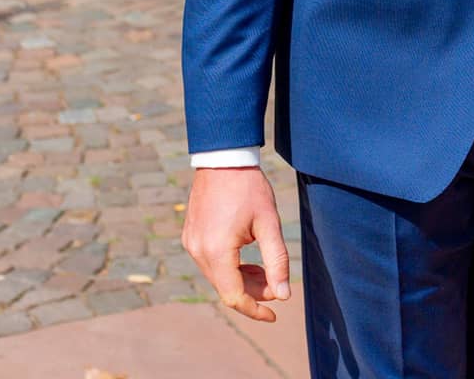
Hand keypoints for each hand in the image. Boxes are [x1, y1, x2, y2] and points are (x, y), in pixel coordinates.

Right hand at [182, 166, 292, 321]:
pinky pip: (210, 263)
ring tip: (264, 270)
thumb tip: (283, 296)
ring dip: (241, 280)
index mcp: (217, 251)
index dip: (254, 310)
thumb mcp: (269, 224)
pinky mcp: (191, 236)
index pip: (234, 297)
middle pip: (225, 288)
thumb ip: (277, 262)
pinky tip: (247, 259)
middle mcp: (198, 251)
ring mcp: (191, 243)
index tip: (273, 315)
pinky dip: (229, 268)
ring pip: (218, 277)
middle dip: (252, 292)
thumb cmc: (248, 188)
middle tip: (276, 283)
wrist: (222, 158)